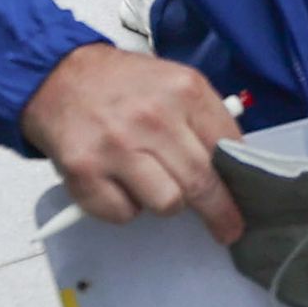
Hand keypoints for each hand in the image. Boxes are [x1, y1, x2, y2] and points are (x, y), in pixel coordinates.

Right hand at [22, 43, 245, 242]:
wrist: (61, 78)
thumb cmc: (125, 85)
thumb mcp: (176, 83)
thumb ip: (205, 118)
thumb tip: (234, 162)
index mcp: (185, 91)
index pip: (228, 147)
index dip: (240, 180)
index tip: (246, 201)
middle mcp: (153, 119)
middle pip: (201, 182)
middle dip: (219, 212)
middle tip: (227, 228)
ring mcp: (116, 147)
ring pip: (167, 204)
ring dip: (166, 203)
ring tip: (153, 182)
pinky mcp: (84, 172)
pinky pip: (123, 214)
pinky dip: (126, 208)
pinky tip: (120, 184)